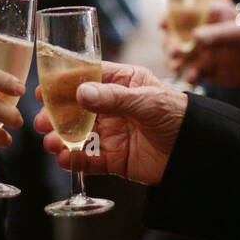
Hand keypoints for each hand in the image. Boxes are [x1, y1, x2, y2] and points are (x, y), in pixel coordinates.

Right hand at [33, 61, 184, 185]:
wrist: (197, 153)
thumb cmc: (178, 116)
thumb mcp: (147, 102)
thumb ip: (113, 98)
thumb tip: (79, 92)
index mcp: (123, 83)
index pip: (88, 78)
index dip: (64, 83)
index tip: (43, 90)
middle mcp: (114, 107)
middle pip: (78, 109)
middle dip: (58, 115)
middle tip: (42, 122)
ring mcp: (114, 133)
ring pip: (80, 135)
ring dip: (62, 138)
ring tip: (52, 143)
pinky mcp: (116, 158)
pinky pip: (90, 159)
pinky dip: (76, 160)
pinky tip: (65, 159)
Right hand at [164, 0, 239, 86]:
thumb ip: (218, 33)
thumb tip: (195, 36)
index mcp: (206, 14)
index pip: (182, 12)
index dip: (170, 17)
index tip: (164, 25)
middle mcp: (199, 32)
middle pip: (174, 36)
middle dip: (170, 43)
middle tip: (174, 51)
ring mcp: (200, 51)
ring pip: (178, 56)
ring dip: (174, 60)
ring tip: (178, 65)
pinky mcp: (204, 69)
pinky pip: (190, 72)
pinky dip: (188, 75)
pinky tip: (192, 77)